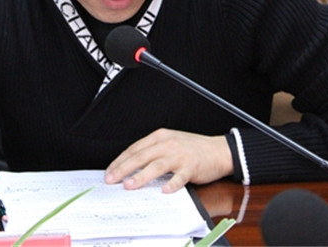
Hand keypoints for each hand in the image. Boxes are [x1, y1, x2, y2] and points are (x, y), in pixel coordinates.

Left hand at [104, 128, 232, 192]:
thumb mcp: (170, 143)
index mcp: (160, 137)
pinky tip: (164, 190)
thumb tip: (131, 166)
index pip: (135, 149)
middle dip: (123, 169)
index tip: (109, 171)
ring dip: (141, 176)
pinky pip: (180, 177)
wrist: (218, 150)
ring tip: (129, 185)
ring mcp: (179, 155)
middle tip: (111, 180)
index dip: (120, 161)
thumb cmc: (192, 148)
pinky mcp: (191, 167)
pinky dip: (172, 184)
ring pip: (156, 166)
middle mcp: (168, 144)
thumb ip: (153, 152)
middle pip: (141, 157)